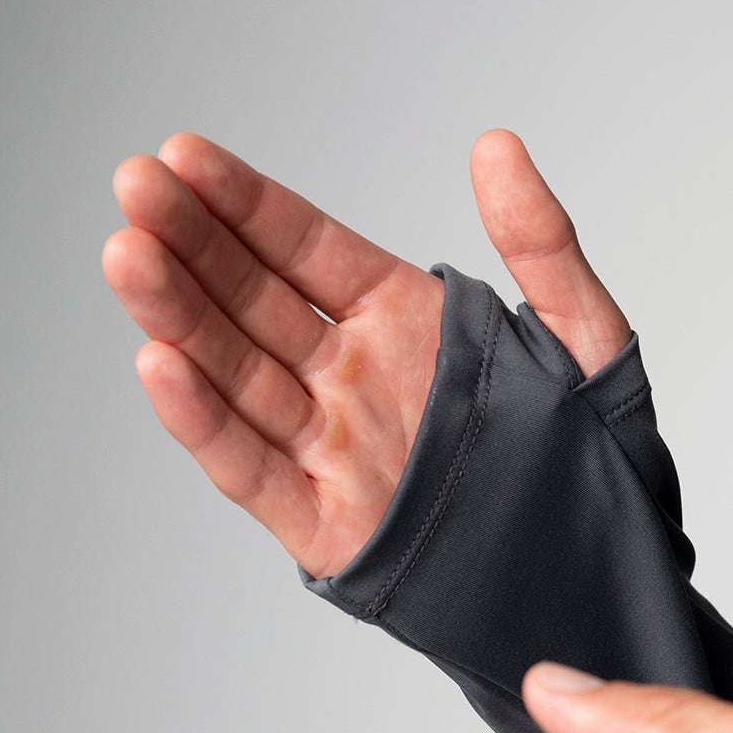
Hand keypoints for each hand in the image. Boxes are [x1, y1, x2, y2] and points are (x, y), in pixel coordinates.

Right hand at [102, 129, 628, 576]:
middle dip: (191, 242)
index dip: (245, 204)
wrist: (604, 587)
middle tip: (134, 184)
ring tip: (128, 253)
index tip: (182, 153)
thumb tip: (498, 144)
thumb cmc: (599, 466)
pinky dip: (205, 421)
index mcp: (408, 324)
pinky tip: (158, 363)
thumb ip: (543, 247)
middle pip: (253, 300)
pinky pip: (253, 468)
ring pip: (236, 373)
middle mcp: (356, 378)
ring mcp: (334, 449)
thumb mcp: (588, 341)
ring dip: (179, 316)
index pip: (307, 249)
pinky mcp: (325, 525)